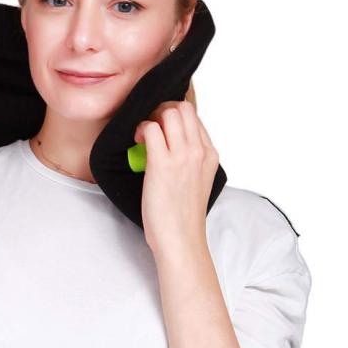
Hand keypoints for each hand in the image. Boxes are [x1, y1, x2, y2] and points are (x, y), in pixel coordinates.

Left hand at [133, 100, 219, 256]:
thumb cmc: (183, 215)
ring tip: (144, 136)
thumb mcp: (198, 180)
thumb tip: (171, 143)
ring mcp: (183, 156)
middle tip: (151, 127)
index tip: (162, 130)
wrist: (181, 239)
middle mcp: (199, 151)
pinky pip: (151, 128)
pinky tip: (137, 142)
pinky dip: (141, 129)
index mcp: (210, 154)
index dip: (174, 118)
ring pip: (169, 112)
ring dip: (151, 117)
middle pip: (183, 108)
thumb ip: (191, 159)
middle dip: (162, 110)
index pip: (194, 117)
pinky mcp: (163, 164)